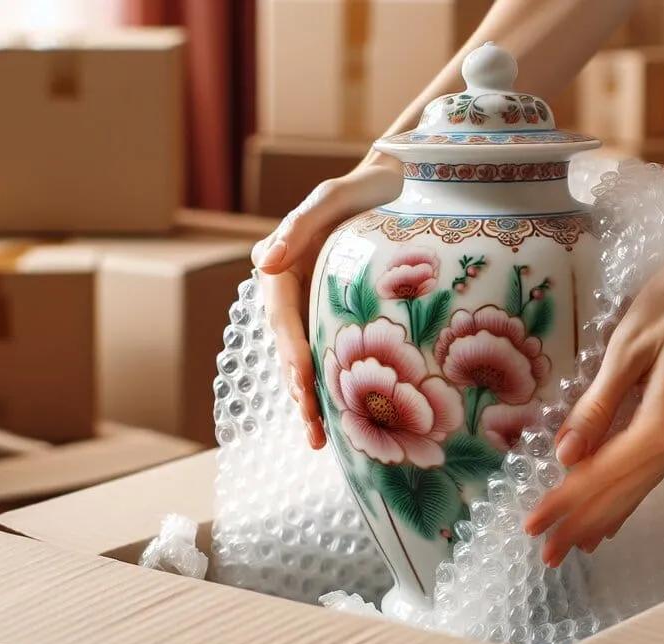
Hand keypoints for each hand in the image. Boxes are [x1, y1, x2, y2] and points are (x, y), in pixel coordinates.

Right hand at [252, 155, 402, 448]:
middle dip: (300, 391)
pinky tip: (345, 419)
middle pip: (291, 348)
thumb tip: (262, 263)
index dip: (290, 353)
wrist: (401, 182)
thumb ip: (299, 226)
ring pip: (309, 359)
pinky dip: (334, 386)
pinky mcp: (339, 315)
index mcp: (284, 268)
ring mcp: (316, 305)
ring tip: (320, 441)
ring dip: (312, 400)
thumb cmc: (365, 186)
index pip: (282, 318)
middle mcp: (295, 291)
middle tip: (313, 433)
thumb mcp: (332, 197)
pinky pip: (332, 354)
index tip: (301, 382)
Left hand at [522, 226, 663, 565]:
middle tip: (547, 557)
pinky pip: (652, 467)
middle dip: (582, 524)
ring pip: (640, 485)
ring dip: (606, 515)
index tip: (531, 526)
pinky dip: (628, 491)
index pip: (601, 476)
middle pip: (623, 492)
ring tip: (577, 546)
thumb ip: (598, 405)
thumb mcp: (630, 347)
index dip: (563, 503)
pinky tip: (618, 507)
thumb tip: (568, 455)